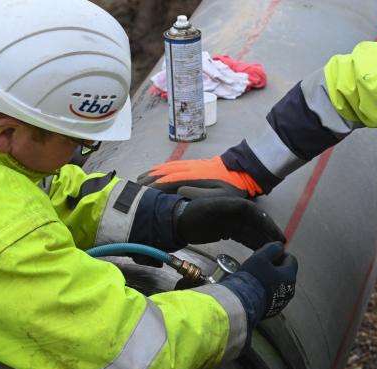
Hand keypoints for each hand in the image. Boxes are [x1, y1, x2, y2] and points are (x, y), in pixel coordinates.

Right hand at [139, 156, 262, 198]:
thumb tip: (179, 191)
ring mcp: (190, 165)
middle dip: (147, 181)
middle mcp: (188, 169)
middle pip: (163, 173)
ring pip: (165, 167)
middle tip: (133, 189)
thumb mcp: (221, 196)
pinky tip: (153, 171)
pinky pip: (171, 164)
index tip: (141, 194)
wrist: (243, 170)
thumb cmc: (233, 188)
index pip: (168, 181)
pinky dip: (159, 168)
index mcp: (193, 177)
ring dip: (150, 174)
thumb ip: (200, 194)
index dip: (153, 187)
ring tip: (138, 181)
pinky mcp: (192, 164)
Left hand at [175, 197, 284, 249]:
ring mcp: (231, 222)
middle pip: (256, 223)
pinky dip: (253, 243)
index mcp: (233, 204)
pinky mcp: (227, 231)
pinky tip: (261, 252)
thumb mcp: (209, 208)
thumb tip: (246, 207)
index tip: (276, 234)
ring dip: (263, 240)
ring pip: (252, 232)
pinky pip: (244, 237)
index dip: (267, 223)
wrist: (176, 222)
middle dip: (269, 234)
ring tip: (275, 252)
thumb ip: (228, 207)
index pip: (255, 213)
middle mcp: (235, 212)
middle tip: (282, 246)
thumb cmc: (192, 214)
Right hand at [237, 242, 297, 317]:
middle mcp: (290, 289)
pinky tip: (256, 289)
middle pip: (285, 272)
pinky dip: (268, 290)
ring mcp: (283, 301)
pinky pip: (274, 295)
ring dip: (271, 278)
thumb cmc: (253, 278)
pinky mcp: (274, 309)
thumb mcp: (261, 257)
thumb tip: (280, 246)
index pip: (291, 259)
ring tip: (256, 277)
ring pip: (279, 284)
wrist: (243, 303)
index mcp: (289, 276)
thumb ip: (272, 248)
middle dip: (274, 266)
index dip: (280, 254)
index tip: (267, 255)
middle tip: (260, 265)